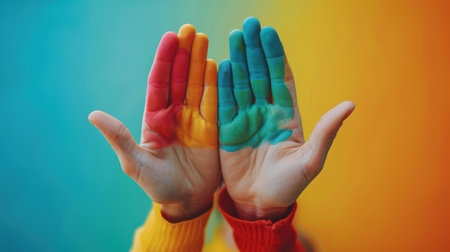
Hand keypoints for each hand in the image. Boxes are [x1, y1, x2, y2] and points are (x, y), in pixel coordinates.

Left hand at [89, 25, 219, 221]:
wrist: (186, 201)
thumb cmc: (158, 185)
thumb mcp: (135, 163)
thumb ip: (118, 137)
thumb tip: (92, 115)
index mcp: (155, 118)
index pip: (159, 83)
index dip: (164, 60)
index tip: (170, 37)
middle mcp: (175, 114)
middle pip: (180, 78)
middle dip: (184, 54)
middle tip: (189, 30)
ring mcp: (196, 120)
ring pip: (198, 85)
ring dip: (200, 62)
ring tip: (203, 39)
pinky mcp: (214, 129)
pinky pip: (216, 103)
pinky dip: (218, 85)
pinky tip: (219, 66)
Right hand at [218, 17, 354, 220]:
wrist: (261, 203)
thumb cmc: (290, 185)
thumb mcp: (312, 160)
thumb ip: (326, 132)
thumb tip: (349, 104)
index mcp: (287, 115)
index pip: (281, 78)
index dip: (275, 56)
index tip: (269, 33)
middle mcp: (265, 112)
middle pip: (259, 74)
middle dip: (254, 50)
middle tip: (248, 25)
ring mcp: (245, 119)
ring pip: (240, 83)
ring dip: (237, 60)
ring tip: (234, 37)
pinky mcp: (226, 131)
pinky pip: (223, 104)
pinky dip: (221, 86)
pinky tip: (219, 66)